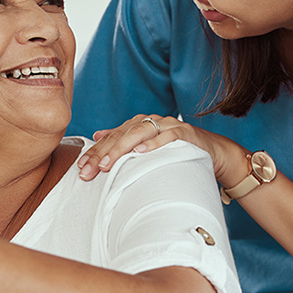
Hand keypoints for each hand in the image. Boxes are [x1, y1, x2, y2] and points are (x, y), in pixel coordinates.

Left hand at [76, 114, 247, 186]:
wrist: (212, 151)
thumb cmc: (175, 152)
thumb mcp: (147, 148)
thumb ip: (123, 140)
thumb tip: (97, 135)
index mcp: (137, 125)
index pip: (111, 138)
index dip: (95, 153)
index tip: (80, 169)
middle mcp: (150, 122)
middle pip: (121, 136)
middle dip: (103, 154)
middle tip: (89, 171)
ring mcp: (166, 125)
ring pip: (139, 133)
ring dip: (122, 148)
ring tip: (107, 164)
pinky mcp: (184, 132)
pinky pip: (167, 136)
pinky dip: (154, 144)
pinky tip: (140, 153)